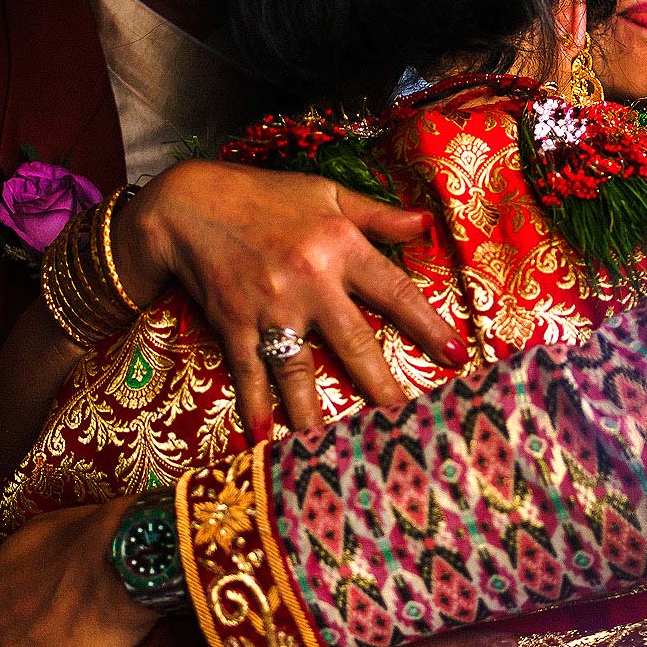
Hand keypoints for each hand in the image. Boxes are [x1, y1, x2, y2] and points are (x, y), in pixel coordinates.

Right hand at [116, 159, 465, 439]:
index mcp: (340, 246)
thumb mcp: (327, 194)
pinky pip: (248, 371)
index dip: (427, 325)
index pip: (395, 292)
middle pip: (354, 344)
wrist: (191, 202)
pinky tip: (265, 438)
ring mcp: (269, 306)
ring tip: (337, 453)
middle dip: (383, 387)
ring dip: (317, 415)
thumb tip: (425, 223)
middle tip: (408, 425)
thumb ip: (378, 214)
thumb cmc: (266, 195)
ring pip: (300, 370)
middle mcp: (309, 280)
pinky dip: (255, 406)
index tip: (455, 356)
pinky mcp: (233, 323)